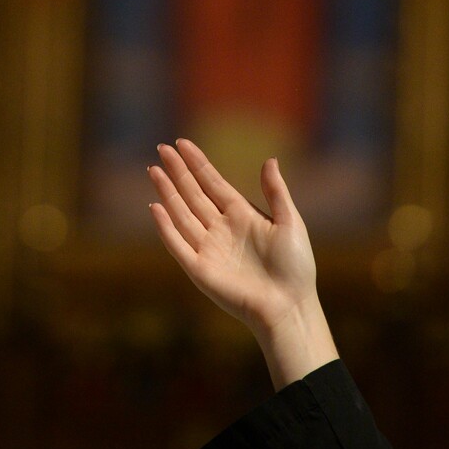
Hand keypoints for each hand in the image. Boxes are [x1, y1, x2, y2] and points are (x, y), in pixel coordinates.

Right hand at [147, 139, 337, 388]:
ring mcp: (208, 248)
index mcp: (240, 214)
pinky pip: (178, 244)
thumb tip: (270, 159)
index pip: (212, 182)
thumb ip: (276, 192)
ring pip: (181, 213)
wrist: (289, 305)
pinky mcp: (200, 269)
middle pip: (193, 193)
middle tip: (161, 148)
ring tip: (153, 170)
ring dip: (167, 192)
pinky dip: (165, 227)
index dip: (197, 163)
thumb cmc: (295, 266)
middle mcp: (220, 228)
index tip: (181, 143)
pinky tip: (155, 207)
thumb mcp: (290, 221)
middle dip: (177, 171)